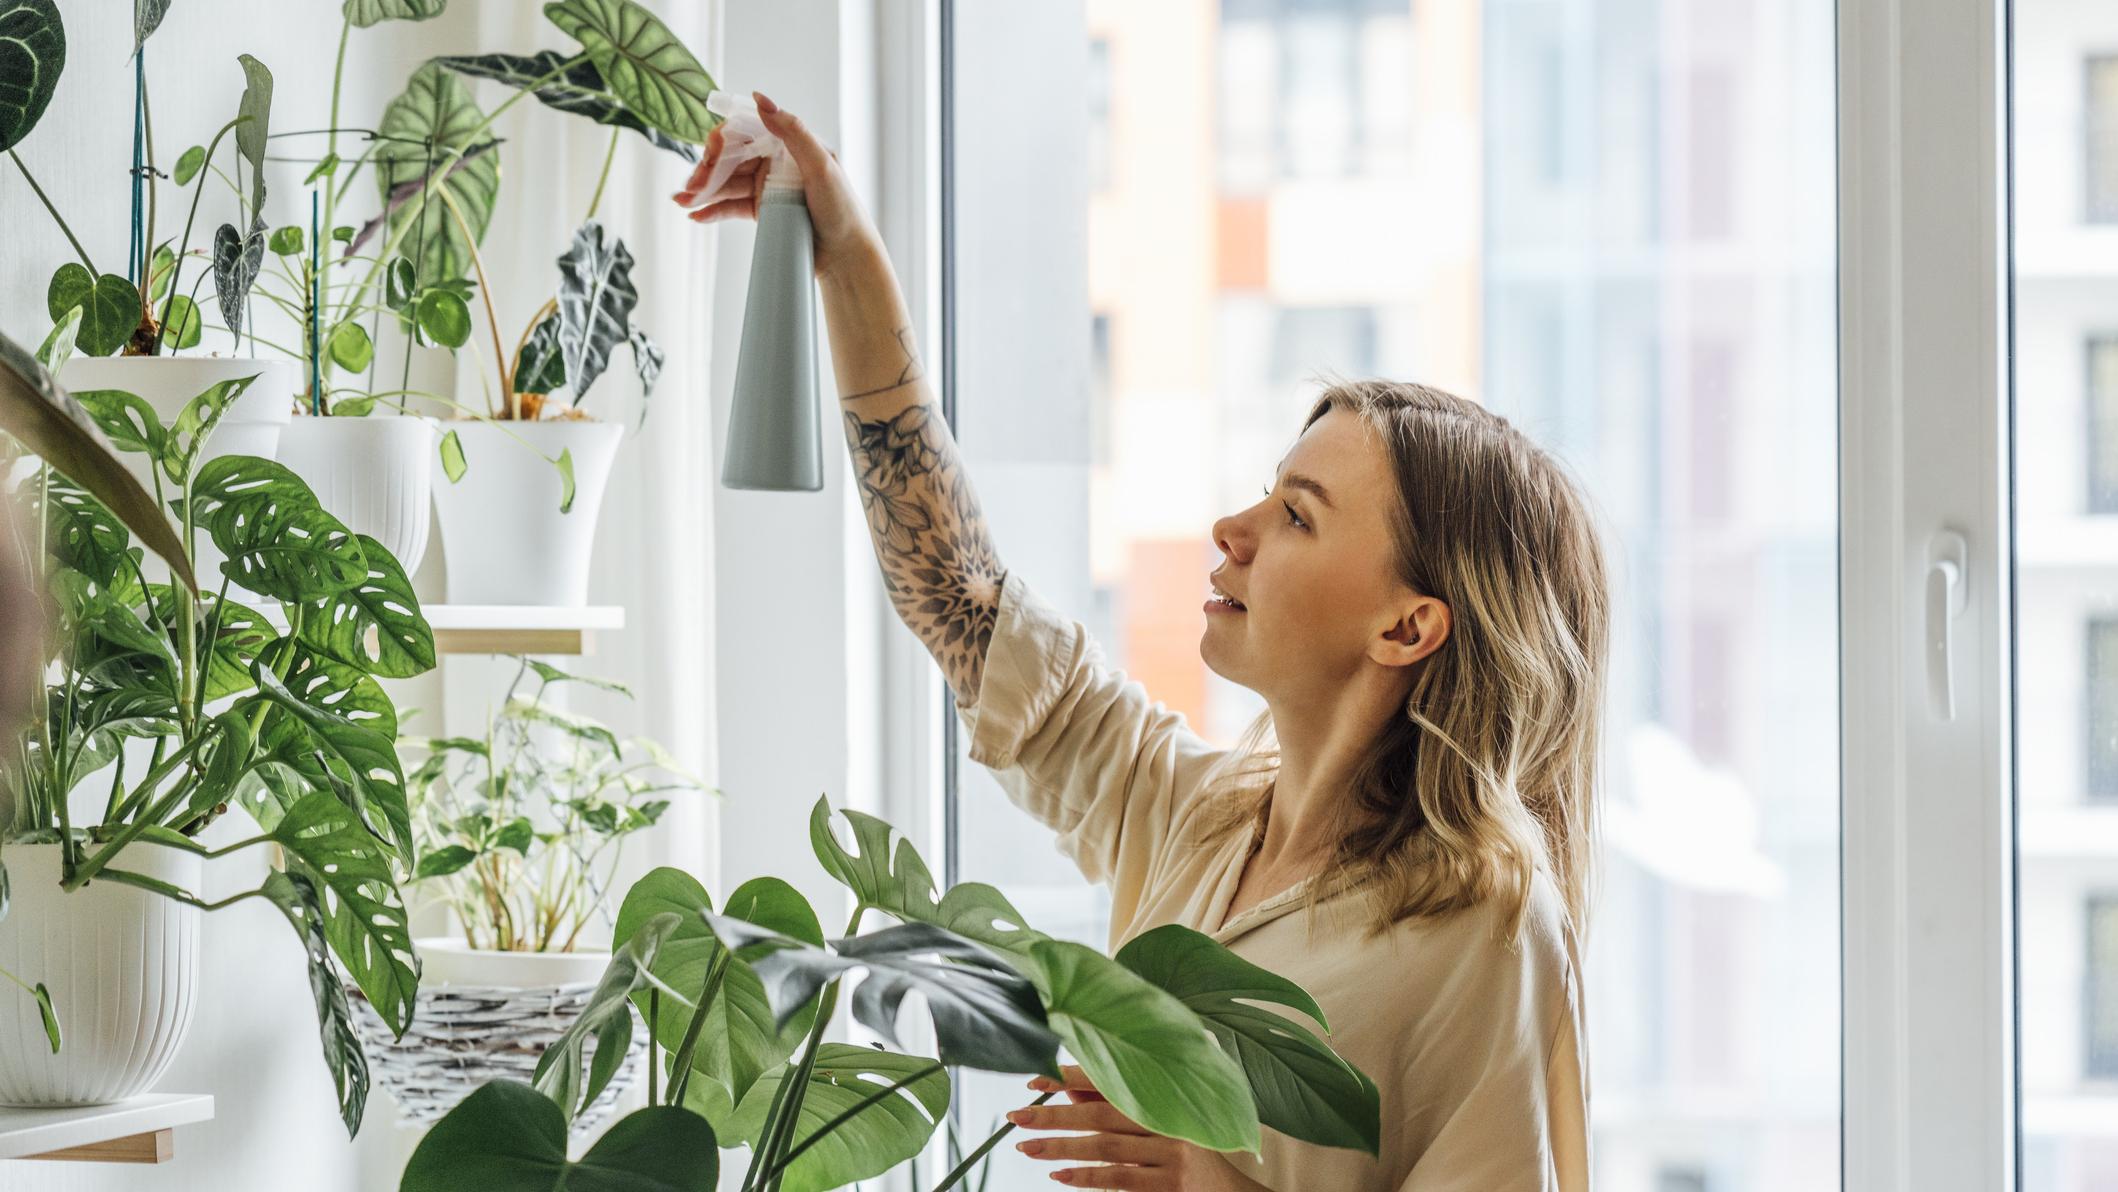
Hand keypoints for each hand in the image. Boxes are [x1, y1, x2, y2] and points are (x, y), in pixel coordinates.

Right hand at [671, 90, 885, 281]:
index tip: (711, 159)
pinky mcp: (762, 209)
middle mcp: (774, 160)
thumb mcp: (821, 166)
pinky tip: (695, 214)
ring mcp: (766, 185)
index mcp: (787, 143)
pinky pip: (731, 205)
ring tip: (683, 202)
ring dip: (702, 190)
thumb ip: (793, 132)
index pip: (743, 132)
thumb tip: (760, 99)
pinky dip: (712, 209)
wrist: (847, 254)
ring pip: (725, 182)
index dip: (721, 143)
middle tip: (690, 189)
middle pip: (729, 158)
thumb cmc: (842, 208)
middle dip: (706, 171)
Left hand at [1009, 1066, 1270, 1189]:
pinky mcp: (1172, 1184)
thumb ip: (1117, 1106)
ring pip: (1105, 1147)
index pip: (1110, 1080)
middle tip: (1017, 1115)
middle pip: (1101, 1113)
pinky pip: (1119, 1178)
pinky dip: (1086, 1177)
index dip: (1070, 1077)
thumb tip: (1067, 1092)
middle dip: (1055, 1114)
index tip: (1033, 1079)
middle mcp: (1169, 1120)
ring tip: (1026, 1146)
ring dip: (1061, 1147)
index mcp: (1165, 1096)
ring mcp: (1173, 1153)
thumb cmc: (1189, 1154)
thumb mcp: (1158, 1125)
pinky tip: (1059, 1174)